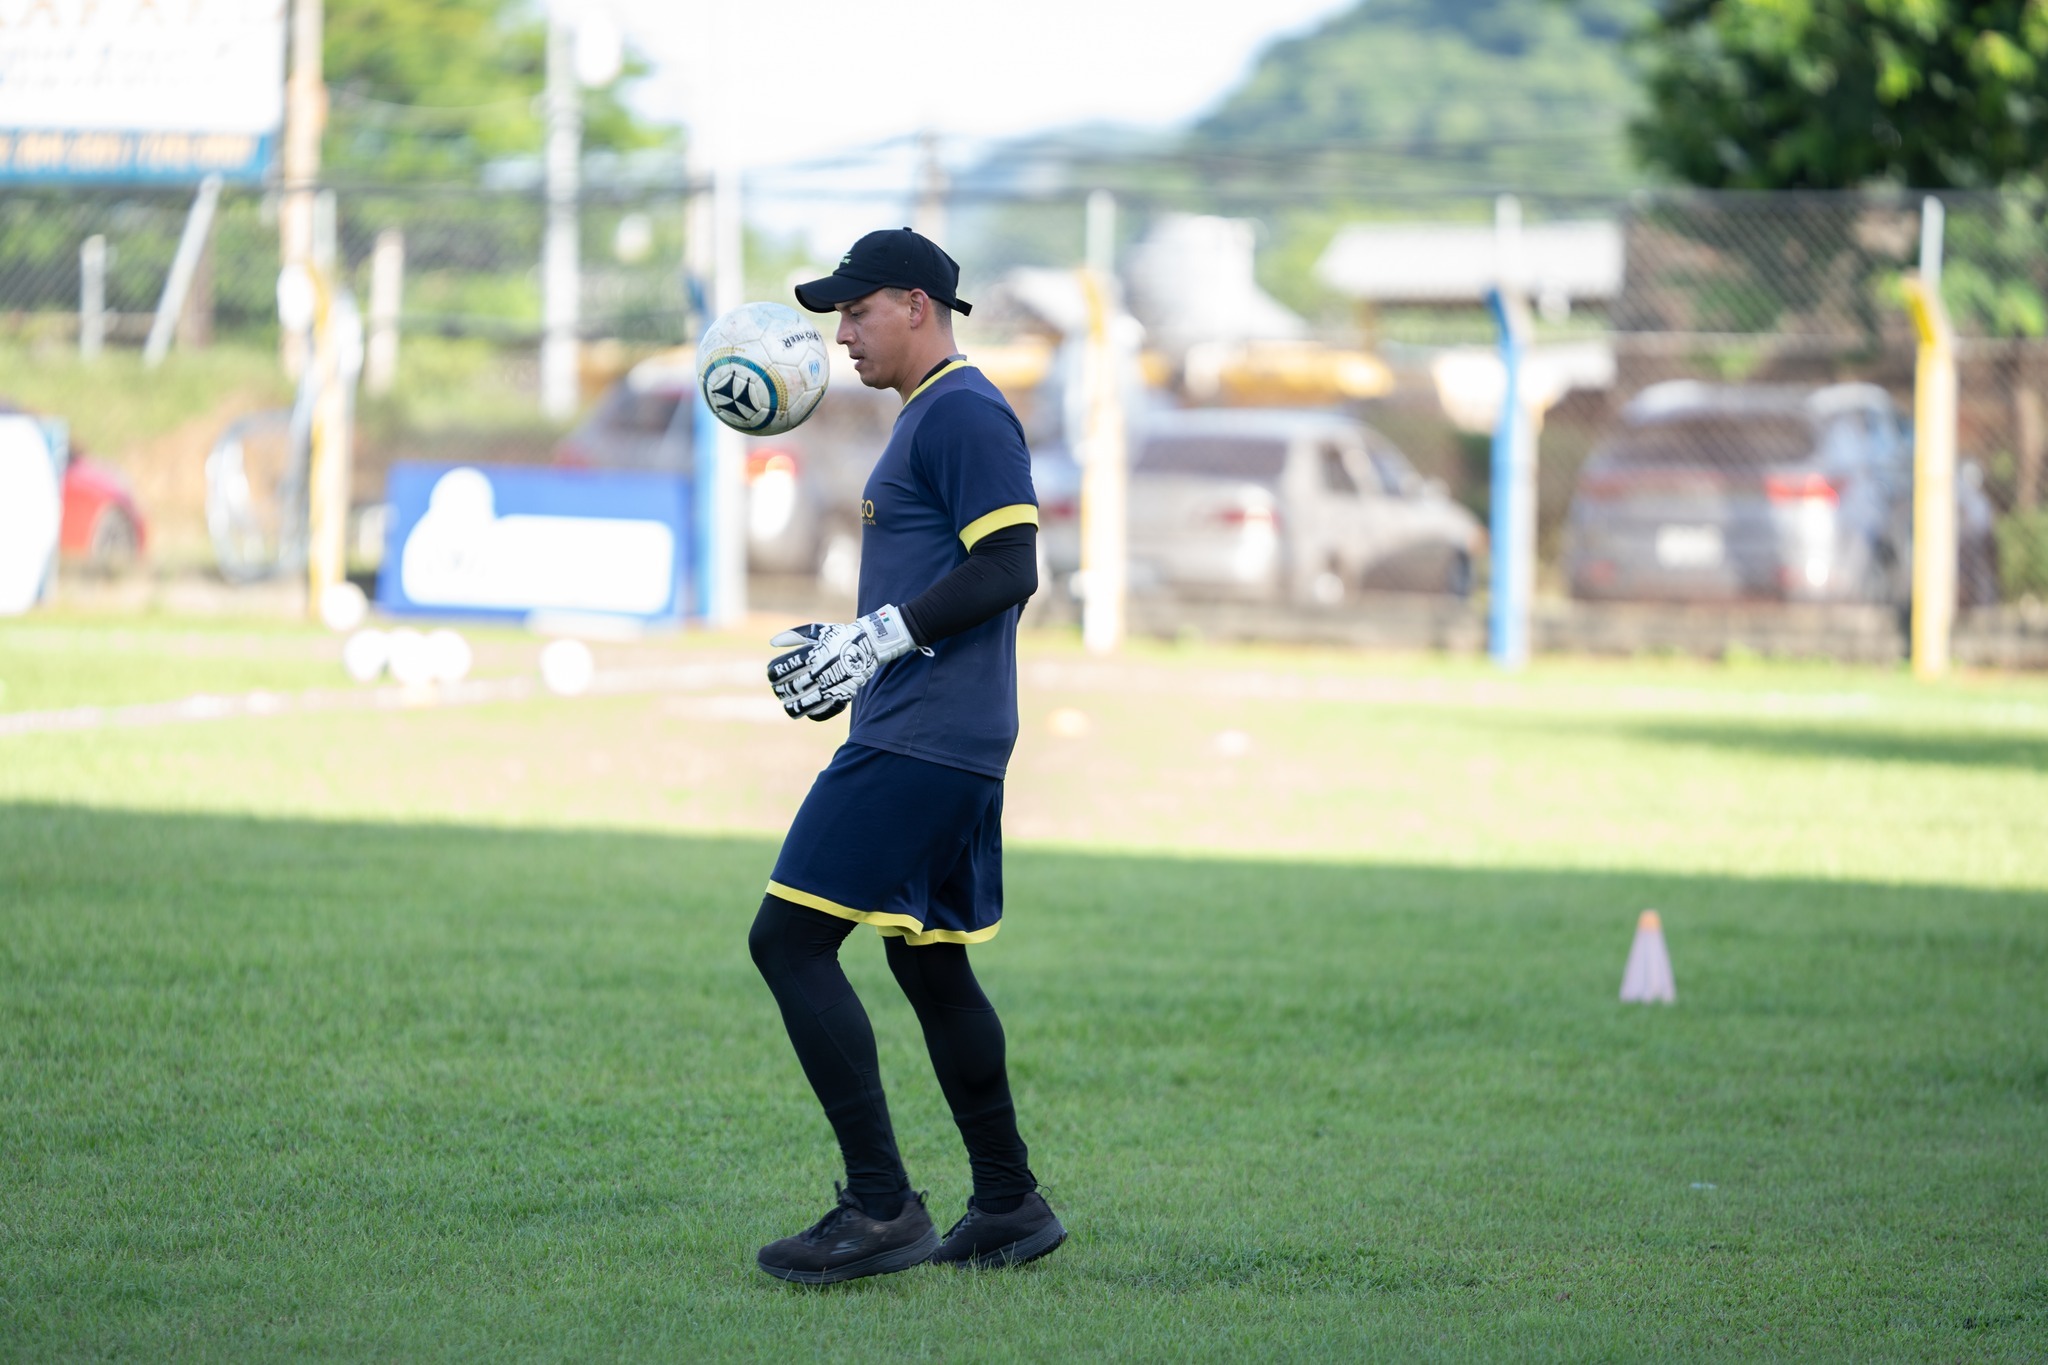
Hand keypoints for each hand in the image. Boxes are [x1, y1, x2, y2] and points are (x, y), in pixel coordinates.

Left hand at [766, 604, 914, 720]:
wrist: (869, 644)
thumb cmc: (839, 636)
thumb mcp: (817, 631)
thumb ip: (794, 635)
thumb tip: (772, 643)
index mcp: (813, 654)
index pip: (784, 669)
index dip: (773, 675)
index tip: (772, 677)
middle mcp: (821, 671)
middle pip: (792, 687)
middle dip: (781, 691)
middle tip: (779, 691)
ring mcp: (832, 684)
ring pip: (805, 703)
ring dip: (792, 706)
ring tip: (788, 706)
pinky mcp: (843, 694)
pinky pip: (825, 710)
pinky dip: (813, 713)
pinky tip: (807, 711)